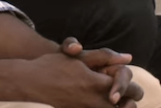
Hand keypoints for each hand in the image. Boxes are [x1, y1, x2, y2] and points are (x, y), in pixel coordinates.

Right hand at [21, 47, 140, 107]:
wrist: (30, 83)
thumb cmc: (53, 66)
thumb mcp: (78, 58)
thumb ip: (104, 56)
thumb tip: (128, 57)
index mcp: (98, 85)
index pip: (129, 87)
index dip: (128, 82)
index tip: (120, 76)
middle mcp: (96, 102)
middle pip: (129, 105)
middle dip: (130, 96)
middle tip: (126, 91)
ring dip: (121, 106)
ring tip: (116, 99)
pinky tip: (101, 102)